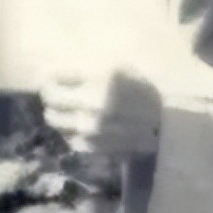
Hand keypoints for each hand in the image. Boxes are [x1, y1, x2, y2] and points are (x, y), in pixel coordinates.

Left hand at [42, 69, 161, 158]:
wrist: (163, 128)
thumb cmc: (141, 91)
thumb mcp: (119, 66)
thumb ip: (89, 64)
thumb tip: (56, 65)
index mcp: (99, 79)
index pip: (55, 75)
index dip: (53, 74)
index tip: (55, 75)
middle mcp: (91, 105)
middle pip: (50, 97)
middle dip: (50, 92)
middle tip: (56, 91)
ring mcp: (90, 129)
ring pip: (53, 119)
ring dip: (56, 112)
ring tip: (66, 108)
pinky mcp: (92, 147)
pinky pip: (67, 137)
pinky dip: (68, 130)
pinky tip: (80, 125)